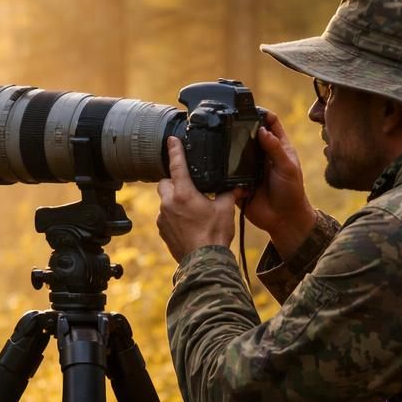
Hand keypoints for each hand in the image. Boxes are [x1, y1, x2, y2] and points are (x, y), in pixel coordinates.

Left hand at [157, 136, 236, 261]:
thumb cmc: (214, 235)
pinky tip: (187, 222)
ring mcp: (163, 218)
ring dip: (174, 199)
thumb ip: (230, 194)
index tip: (171, 141)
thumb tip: (239, 187)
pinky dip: (173, 215)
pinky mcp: (162, 230)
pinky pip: (165, 216)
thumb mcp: (225, 210)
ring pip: (164, 200)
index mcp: (184, 194)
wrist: (204, 261)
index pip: (176, 165)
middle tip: (187, 185)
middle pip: (165, 183)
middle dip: (173, 181)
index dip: (174, 151)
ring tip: (191, 207)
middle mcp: (169, 204)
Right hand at [236, 112, 315, 257]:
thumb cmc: (292, 192)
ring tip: (222, 141)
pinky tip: (219, 164)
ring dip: (231, 148)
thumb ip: (276, 149)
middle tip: (229, 122)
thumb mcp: (288, 167)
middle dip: (241, 128)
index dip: (261, 113)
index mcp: (278, 147)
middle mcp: (262, 155)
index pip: (270, 123)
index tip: (250, 108)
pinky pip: (228, 173)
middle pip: (249, 135)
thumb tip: (262, 130)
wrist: (283, 220)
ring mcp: (250, 168)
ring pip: (236, 152)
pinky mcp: (239, 182)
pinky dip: (224, 169)